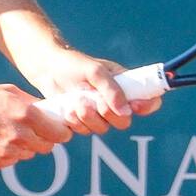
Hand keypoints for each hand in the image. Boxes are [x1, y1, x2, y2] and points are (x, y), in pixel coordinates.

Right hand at [0, 86, 71, 169]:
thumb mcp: (9, 92)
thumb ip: (32, 103)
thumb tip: (51, 111)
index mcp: (26, 115)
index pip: (59, 134)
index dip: (61, 132)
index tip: (59, 130)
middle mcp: (20, 136)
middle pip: (47, 147)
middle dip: (44, 139)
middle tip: (34, 131)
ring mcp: (9, 151)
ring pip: (30, 153)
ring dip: (26, 146)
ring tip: (10, 132)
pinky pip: (14, 159)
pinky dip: (11, 152)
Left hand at [19, 46, 160, 134]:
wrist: (47, 69)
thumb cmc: (74, 64)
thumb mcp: (95, 71)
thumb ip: (112, 90)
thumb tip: (126, 112)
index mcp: (124, 86)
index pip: (148, 100)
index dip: (147, 106)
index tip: (136, 106)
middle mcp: (114, 102)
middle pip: (124, 122)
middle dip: (108, 114)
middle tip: (95, 102)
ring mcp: (97, 114)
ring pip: (102, 129)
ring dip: (88, 117)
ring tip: (75, 101)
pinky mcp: (81, 121)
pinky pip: (84, 131)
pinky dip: (75, 122)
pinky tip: (67, 109)